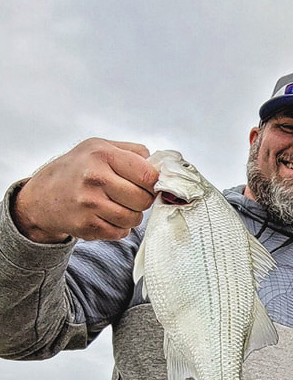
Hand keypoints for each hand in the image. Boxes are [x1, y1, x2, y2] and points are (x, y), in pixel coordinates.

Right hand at [12, 138, 159, 242]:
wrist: (44, 196)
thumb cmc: (77, 170)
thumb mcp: (100, 147)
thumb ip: (132, 152)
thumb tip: (161, 165)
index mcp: (102, 154)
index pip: (148, 175)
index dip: (153, 183)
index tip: (148, 184)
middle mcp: (95, 178)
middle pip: (144, 200)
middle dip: (142, 200)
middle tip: (130, 196)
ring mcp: (90, 204)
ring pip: (134, 219)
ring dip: (131, 215)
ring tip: (116, 206)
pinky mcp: (88, 226)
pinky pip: (121, 233)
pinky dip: (119, 227)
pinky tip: (106, 216)